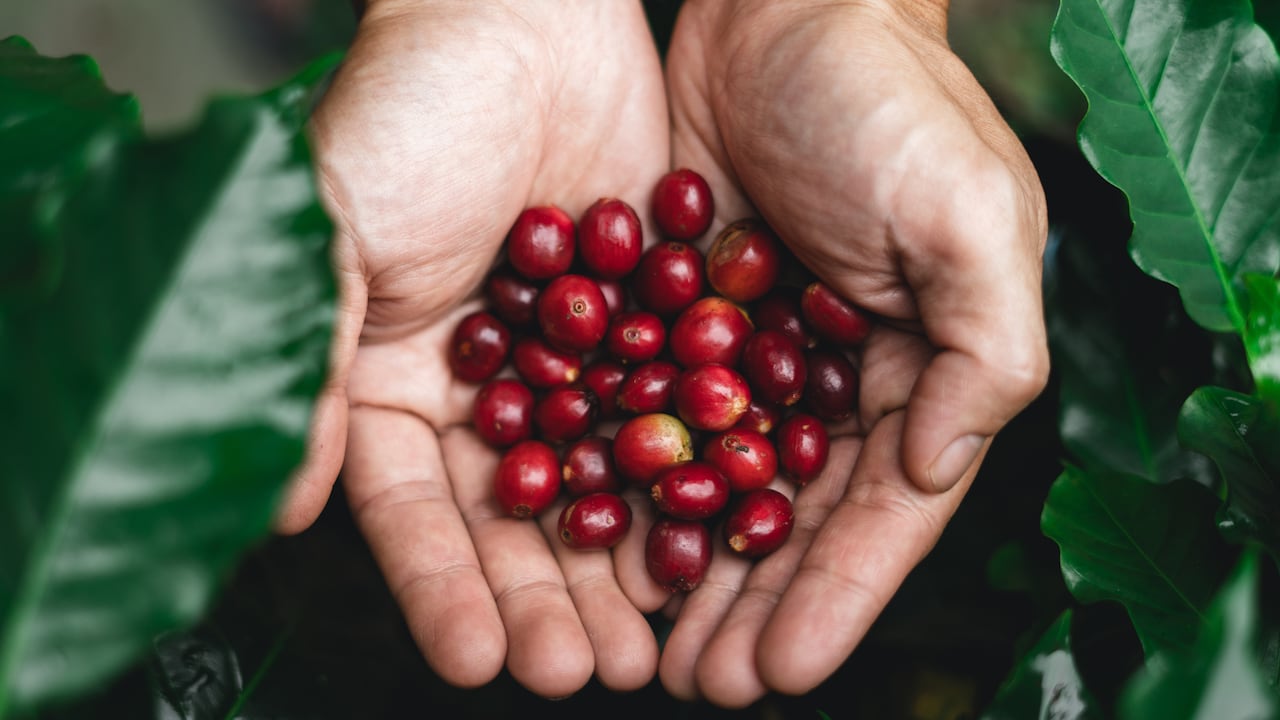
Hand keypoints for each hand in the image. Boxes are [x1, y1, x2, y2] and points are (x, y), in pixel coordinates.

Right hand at [276, 0, 672, 695]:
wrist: (523, 19)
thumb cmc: (408, 112)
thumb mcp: (338, 231)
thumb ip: (312, 363)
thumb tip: (276, 506)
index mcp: (389, 386)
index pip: (410, 511)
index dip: (439, 587)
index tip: (475, 661)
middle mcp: (477, 393)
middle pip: (510, 519)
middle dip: (542, 599)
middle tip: (582, 672)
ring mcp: (564, 367)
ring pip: (595, 485)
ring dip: (620, 565)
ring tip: (650, 643)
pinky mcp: (642, 331)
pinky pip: (666, 418)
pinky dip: (688, 478)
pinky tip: (713, 537)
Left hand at [657, 0, 1049, 704]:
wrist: (779, 8)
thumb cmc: (889, 99)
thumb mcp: (969, 213)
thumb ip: (981, 349)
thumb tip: (931, 470)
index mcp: (917, 369)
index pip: (883, 509)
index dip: (839, 595)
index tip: (785, 670)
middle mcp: (834, 378)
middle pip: (793, 518)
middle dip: (754, 605)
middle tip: (704, 683)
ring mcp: (749, 355)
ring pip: (716, 485)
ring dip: (687, 568)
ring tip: (650, 647)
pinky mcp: (676, 320)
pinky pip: (651, 415)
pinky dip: (627, 478)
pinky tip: (594, 536)